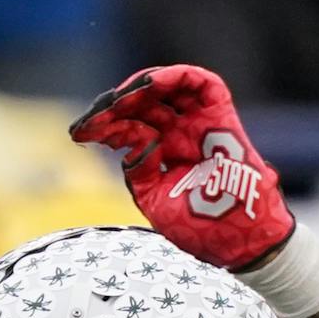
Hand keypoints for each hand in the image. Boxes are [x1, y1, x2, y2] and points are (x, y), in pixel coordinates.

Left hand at [69, 65, 294, 271]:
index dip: (104, 126)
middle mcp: (181, 134)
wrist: (239, 240)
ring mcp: (200, 124)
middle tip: (92, 117)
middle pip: (144, 106)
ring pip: (168, 89)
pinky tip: (149, 85)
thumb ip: (139, 169)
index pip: (129, 128)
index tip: (79, 133)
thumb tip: (129, 140)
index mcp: (165, 154)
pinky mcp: (221, 116)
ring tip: (118, 99)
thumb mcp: (155, 199)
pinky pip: (201, 83)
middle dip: (114, 107)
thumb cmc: (200, 228)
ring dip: (140, 88)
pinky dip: (175, 77)